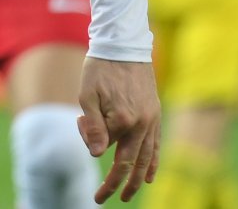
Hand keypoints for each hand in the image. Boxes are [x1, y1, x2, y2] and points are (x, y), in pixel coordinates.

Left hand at [77, 57, 160, 202]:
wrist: (124, 44)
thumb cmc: (100, 67)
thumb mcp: (87, 94)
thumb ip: (93, 126)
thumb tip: (98, 155)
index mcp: (123, 119)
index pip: (104, 144)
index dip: (88, 139)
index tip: (81, 130)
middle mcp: (141, 123)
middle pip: (129, 161)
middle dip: (117, 183)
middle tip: (104, 199)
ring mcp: (151, 120)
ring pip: (146, 157)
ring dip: (137, 178)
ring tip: (128, 194)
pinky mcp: (155, 114)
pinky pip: (156, 145)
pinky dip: (152, 162)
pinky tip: (149, 176)